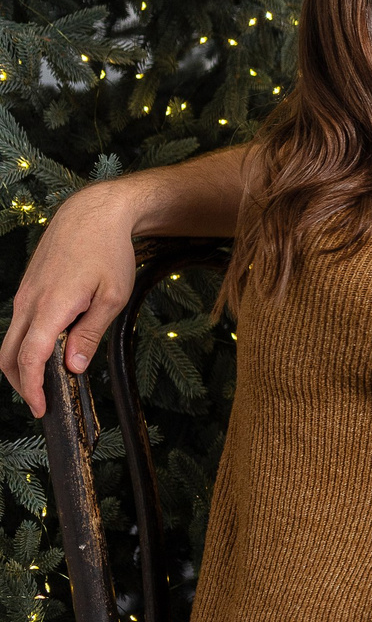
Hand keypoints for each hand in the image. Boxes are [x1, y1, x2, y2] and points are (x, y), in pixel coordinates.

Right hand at [2, 183, 144, 413]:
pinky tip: (48, 352)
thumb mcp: (112, 296)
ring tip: (46, 381)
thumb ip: (89, 334)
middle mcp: (28, 302)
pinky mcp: (28, 289)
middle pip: (9, 355)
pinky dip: (26, 344)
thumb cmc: (108, 252)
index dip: (32, 387)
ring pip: (10, 340)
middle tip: (42, 402)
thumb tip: (72, 367)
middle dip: (21, 383)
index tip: (41, 408)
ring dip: (21, 365)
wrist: (93, 213)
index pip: (29, 357)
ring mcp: (24, 295)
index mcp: (50, 307)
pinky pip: (19, 324)